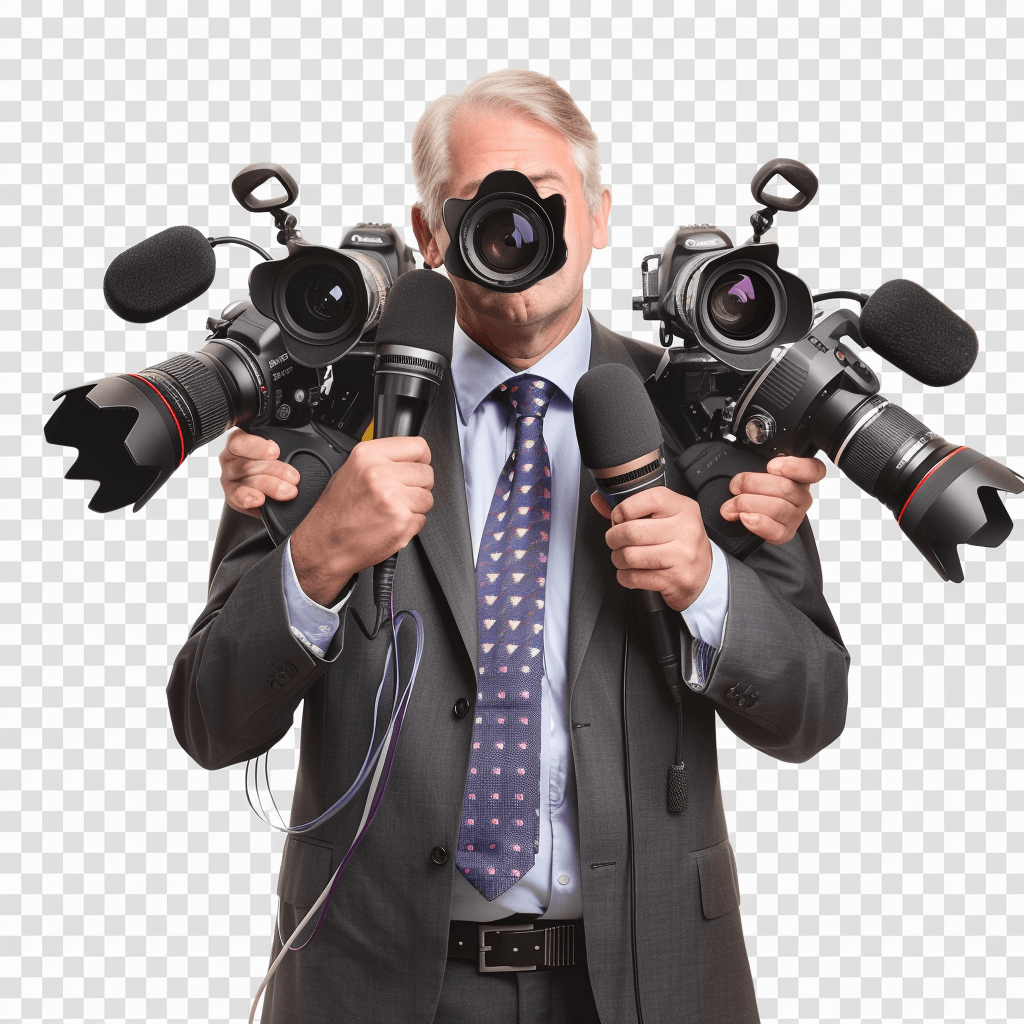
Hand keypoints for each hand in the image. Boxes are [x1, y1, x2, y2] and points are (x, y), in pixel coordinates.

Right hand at [219, 428, 299, 518]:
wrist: (280, 491)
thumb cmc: (280, 466)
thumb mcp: (285, 451)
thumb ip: (287, 446)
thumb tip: (308, 444)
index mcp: (241, 441)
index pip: (240, 440)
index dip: (257, 446)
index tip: (275, 451)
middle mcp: (230, 458)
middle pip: (246, 463)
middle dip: (274, 470)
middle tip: (294, 477)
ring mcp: (229, 479)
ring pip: (247, 480)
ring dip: (271, 486)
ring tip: (289, 491)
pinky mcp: (232, 497)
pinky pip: (236, 497)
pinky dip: (248, 498)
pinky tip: (260, 499)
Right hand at [289, 436, 434, 604]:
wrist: (326, 543)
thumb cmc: (337, 511)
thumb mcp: (352, 470)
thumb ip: (383, 460)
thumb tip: (411, 458)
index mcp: (368, 455)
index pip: (418, 447)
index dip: (420, 460)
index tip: (415, 468)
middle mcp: (379, 473)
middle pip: (426, 473)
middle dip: (417, 486)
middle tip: (397, 496)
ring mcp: (392, 497)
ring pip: (427, 497)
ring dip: (415, 507)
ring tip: (391, 511)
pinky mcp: (402, 521)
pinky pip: (422, 518)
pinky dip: (411, 524)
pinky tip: (390, 523)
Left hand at [591, 487, 712, 611]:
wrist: (704, 576)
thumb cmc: (679, 544)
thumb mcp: (665, 519)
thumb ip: (631, 508)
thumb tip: (599, 499)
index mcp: (683, 508)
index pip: (649, 498)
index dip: (624, 508)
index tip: (618, 517)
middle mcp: (686, 530)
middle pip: (632, 531)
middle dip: (613, 538)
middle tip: (615, 541)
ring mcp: (682, 556)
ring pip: (629, 556)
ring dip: (617, 559)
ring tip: (622, 557)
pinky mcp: (675, 579)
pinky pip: (634, 577)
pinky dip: (624, 576)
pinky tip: (631, 572)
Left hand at [719, 455, 826, 544]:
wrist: (745, 514)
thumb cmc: (753, 490)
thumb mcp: (756, 469)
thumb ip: (757, 462)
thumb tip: (745, 461)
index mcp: (799, 477)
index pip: (814, 470)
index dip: (794, 467)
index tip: (772, 466)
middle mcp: (801, 496)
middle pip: (785, 488)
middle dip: (751, 485)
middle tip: (734, 486)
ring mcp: (795, 516)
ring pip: (777, 507)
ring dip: (747, 504)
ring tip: (730, 505)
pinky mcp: (785, 533)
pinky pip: (775, 530)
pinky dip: (757, 523)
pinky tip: (745, 517)